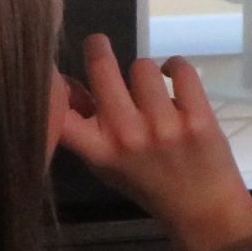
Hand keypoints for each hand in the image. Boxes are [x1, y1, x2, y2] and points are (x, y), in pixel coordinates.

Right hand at [57, 34, 251, 250]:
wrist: (201, 207)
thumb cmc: (147, 182)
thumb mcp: (105, 163)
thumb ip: (85, 126)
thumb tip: (66, 82)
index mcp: (99, 151)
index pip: (60, 113)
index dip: (50, 84)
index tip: (50, 66)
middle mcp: (127, 136)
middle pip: (103, 69)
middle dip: (97, 48)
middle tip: (98, 44)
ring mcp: (164, 126)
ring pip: (142, 66)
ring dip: (144, 72)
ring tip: (149, 88)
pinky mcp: (198, 118)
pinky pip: (181, 69)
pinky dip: (175, 66)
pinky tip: (172, 75)